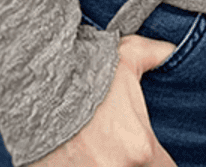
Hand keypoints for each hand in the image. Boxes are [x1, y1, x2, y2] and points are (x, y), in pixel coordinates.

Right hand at [31, 35, 177, 166]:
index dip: (159, 160)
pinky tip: (76, 153)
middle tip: (118, 144)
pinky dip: (80, 165)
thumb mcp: (126, 57)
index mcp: (140, 148)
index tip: (150, 150)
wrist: (36, 87)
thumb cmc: (85, 73)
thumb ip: (154, 55)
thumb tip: (170, 50)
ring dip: (104, 161)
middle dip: (129, 158)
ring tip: (95, 147)